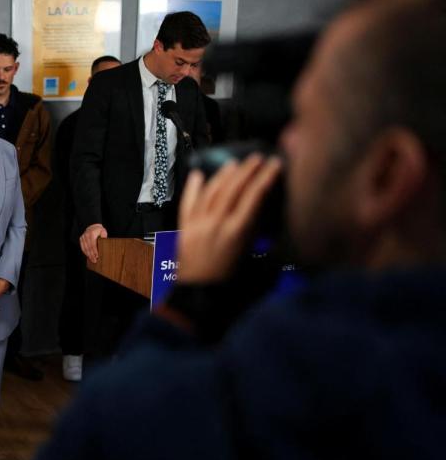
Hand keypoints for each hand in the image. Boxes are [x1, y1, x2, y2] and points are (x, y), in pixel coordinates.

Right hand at [79, 224, 107, 262]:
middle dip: (92, 255)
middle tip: (95, 261)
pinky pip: (82, 247)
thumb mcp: (103, 231)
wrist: (92, 226)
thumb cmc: (98, 230)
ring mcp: (83, 238)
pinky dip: (85, 252)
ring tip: (92, 260)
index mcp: (91, 234)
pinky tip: (88, 256)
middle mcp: (86, 236)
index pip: (93, 244)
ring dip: (88, 255)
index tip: (97, 256)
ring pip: (85, 248)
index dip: (95, 251)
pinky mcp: (81, 239)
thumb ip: (104, 235)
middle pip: (89, 247)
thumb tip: (104, 240)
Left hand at [177, 154, 281, 283]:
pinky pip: (188, 203)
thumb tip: (276, 231)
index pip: (253, 197)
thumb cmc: (228, 291)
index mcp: (237, 234)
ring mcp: (197, 226)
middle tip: (257, 158)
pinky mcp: (183, 231)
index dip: (265, 178)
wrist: (195, 302)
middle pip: (232, 189)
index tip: (274, 165)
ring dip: (224, 175)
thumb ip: (264, 246)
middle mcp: (216, 225)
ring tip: (234, 164)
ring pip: (211, 192)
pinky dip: (194, 188)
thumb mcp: (255, 269)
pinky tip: (198, 175)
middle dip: (246, 171)